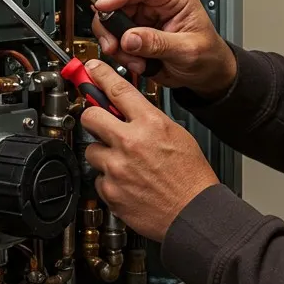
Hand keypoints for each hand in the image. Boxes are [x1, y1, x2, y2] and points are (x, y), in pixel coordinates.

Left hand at [79, 59, 219, 241]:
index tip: (91, 70)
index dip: (100, 76)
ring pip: (91, 150)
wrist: (194, 213)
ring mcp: (117, 168)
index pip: (118, 90)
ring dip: (103, 154)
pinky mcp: (110, 190)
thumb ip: (150, 120)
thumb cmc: (191, 177)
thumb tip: (130, 112)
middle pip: (90, 116)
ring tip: (124, 164)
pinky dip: (110, 180)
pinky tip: (128, 183)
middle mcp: (130, 143)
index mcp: (150, 124)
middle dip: (93, 118)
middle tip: (99, 123)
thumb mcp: (178, 135)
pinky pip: (99, 178)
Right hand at [92, 0, 236, 97]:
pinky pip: (118, 41)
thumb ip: (157, 43)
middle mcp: (158, 5)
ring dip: (118, 45)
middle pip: (121, 3)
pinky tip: (138, 63)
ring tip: (136, 61)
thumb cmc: (208, 56)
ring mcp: (145, 20)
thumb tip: (129, 37)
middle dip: (112, 27)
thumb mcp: (187, 51)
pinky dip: (122, 55)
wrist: (208, 74)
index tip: (102, 6)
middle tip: (112, 45)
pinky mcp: (137, 35)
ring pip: (114, 23)